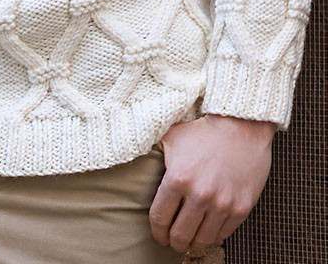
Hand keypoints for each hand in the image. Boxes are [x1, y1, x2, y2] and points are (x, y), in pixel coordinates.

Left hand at [148, 113, 275, 253]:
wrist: (240, 127)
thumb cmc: (202, 132)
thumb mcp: (171, 137)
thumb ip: (152, 151)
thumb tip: (130, 153)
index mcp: (177, 178)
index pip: (159, 218)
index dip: (156, 231)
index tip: (158, 234)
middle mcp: (199, 195)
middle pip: (180, 235)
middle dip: (173, 242)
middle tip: (172, 241)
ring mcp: (222, 204)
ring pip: (202, 240)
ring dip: (193, 243)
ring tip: (189, 239)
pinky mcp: (240, 208)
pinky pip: (223, 235)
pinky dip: (213, 236)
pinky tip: (207, 230)